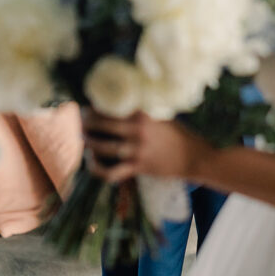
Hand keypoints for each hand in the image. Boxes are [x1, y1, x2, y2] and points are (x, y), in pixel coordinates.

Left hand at [81, 109, 207, 184]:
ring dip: (89, 142)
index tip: (87, 106)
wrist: (194, 157)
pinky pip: (111, 172)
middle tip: (80, 121)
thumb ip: (143, 111)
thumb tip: (123, 103)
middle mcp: (138, 130)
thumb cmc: (178, 134)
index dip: (95, 106)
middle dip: (86, 122)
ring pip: (102, 147)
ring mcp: (137, 150)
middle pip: (102, 124)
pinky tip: (92, 162)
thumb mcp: (162, 116)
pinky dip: (97, 169)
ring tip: (83, 138)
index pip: (112, 106)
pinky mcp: (138, 167)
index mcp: (143, 114)